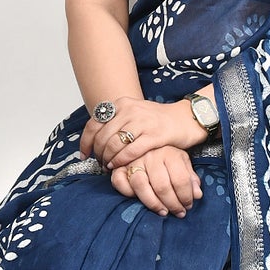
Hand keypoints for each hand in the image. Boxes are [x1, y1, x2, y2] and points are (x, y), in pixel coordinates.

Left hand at [81, 96, 206, 170]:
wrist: (185, 118)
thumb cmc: (157, 120)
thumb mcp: (133, 113)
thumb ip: (115, 122)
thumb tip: (94, 139)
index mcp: (122, 104)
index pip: (94, 123)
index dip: (85, 142)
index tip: (84, 154)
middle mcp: (130, 110)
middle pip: (102, 136)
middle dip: (98, 153)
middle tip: (99, 163)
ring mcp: (143, 122)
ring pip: (114, 144)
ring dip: (108, 158)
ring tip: (108, 166)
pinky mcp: (154, 135)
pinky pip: (130, 151)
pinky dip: (120, 161)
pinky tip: (118, 166)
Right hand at [110, 147, 202, 216]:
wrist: (145, 137)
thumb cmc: (166, 153)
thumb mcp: (182, 160)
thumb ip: (190, 177)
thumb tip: (197, 195)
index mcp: (169, 153)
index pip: (180, 180)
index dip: (186, 197)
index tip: (188, 205)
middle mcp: (151, 156)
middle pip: (162, 186)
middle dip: (172, 204)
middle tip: (178, 213)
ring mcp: (134, 160)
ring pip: (141, 186)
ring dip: (153, 203)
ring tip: (162, 211)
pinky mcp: (119, 166)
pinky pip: (119, 182)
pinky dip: (127, 192)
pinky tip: (137, 199)